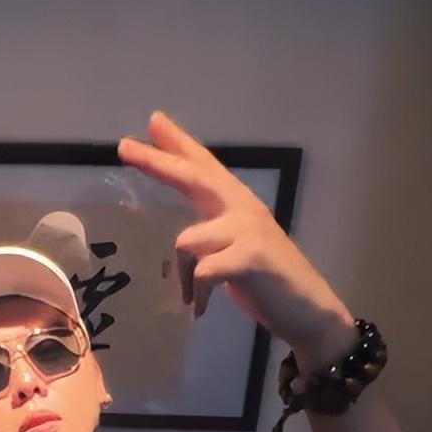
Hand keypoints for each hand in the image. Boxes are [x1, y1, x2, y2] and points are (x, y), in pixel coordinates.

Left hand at [117, 111, 353, 351]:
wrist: (308, 310)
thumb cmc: (268, 283)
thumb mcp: (235, 250)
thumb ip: (211, 234)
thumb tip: (181, 240)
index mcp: (237, 204)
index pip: (205, 166)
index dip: (179, 144)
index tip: (153, 120)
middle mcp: (242, 207)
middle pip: (193, 177)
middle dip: (157, 162)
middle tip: (123, 146)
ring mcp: (248, 229)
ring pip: (187, 240)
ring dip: (183, 275)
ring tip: (193, 298)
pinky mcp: (251, 256)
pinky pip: (203, 271)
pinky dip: (198, 294)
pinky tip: (200, 310)